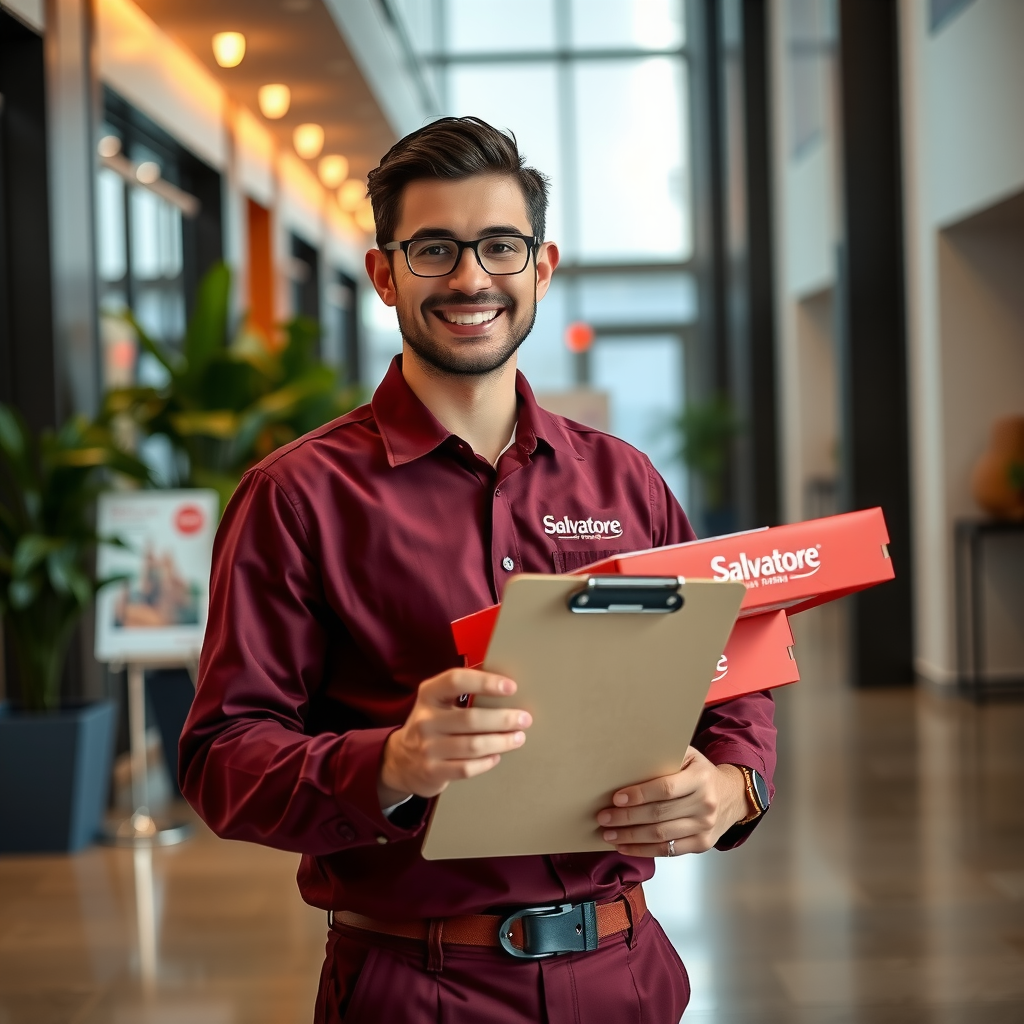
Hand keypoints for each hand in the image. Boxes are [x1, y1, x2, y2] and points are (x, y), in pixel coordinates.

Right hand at [378, 669, 530, 806]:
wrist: (401, 760)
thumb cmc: (432, 723)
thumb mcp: (437, 701)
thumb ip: (462, 690)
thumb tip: (503, 681)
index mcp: (428, 695)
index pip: (456, 681)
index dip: (484, 682)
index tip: (511, 687)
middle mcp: (425, 720)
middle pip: (470, 718)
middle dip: (502, 719)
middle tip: (524, 719)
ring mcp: (427, 747)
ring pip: (472, 746)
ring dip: (501, 741)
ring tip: (518, 737)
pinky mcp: (433, 771)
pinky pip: (467, 768)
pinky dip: (486, 762)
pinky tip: (497, 755)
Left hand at [596, 747, 750, 856]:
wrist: (731, 796)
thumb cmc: (701, 773)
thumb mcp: (689, 756)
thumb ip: (664, 754)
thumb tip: (629, 755)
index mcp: (700, 778)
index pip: (666, 789)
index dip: (639, 795)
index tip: (616, 798)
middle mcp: (705, 804)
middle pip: (659, 815)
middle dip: (627, 818)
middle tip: (604, 817)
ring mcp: (705, 827)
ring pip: (661, 835)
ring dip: (630, 837)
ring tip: (608, 834)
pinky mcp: (701, 844)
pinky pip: (668, 850)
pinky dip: (643, 850)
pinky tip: (625, 846)